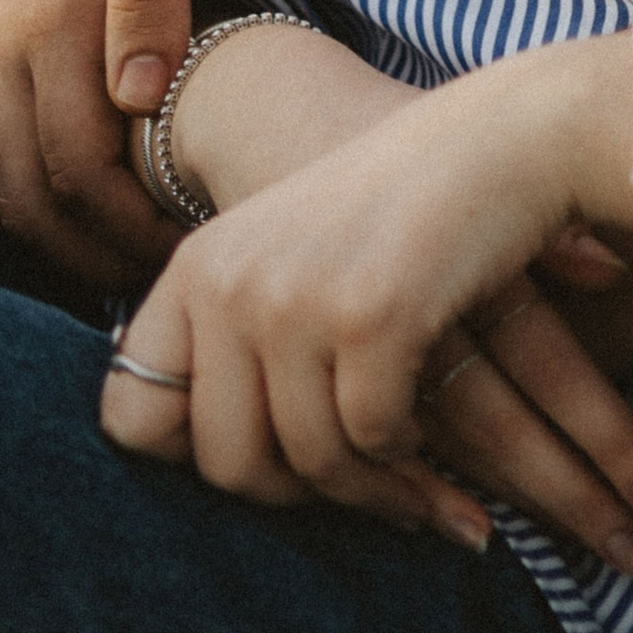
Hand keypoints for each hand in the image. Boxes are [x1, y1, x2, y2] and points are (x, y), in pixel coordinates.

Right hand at [0, 0, 251, 282]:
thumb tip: (136, 104)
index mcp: (54, 17)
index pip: (82, 176)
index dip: (138, 236)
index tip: (208, 261)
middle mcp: (8, 37)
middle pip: (34, 196)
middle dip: (99, 256)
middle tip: (183, 284)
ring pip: (6, 172)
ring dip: (63, 230)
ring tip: (142, 261)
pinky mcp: (3, 12)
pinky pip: (2, 129)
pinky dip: (39, 184)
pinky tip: (100, 198)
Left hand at [101, 26, 632, 543]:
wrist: (503, 137)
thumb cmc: (403, 210)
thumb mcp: (289, 254)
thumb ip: (236, 338)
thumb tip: (205, 464)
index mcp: (196, 266)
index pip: (129, 417)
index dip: (189, 457)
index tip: (263, 455)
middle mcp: (228, 280)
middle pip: (225, 465)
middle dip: (299, 496)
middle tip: (353, 488)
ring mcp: (294, 297)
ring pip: (312, 463)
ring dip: (370, 488)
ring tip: (408, 485)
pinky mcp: (366, 316)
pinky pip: (375, 442)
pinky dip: (410, 456)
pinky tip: (433, 438)